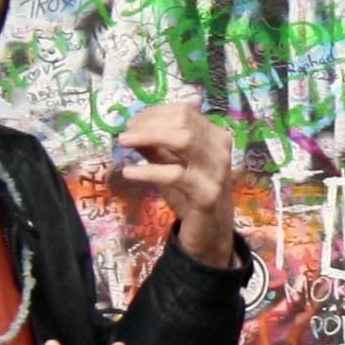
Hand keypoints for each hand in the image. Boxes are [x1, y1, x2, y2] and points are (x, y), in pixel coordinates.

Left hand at [112, 101, 240, 262]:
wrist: (211, 232)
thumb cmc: (191, 195)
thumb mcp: (172, 166)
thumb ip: (156, 147)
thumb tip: (131, 128)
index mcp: (215, 137)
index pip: (185, 112)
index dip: (155, 113)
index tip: (132, 123)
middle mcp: (220, 150)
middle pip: (184, 121)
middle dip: (149, 123)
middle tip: (125, 134)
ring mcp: (216, 171)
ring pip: (183, 140)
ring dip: (149, 137)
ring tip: (124, 143)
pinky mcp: (207, 194)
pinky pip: (175, 174)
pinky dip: (148, 170)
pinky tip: (129, 172)